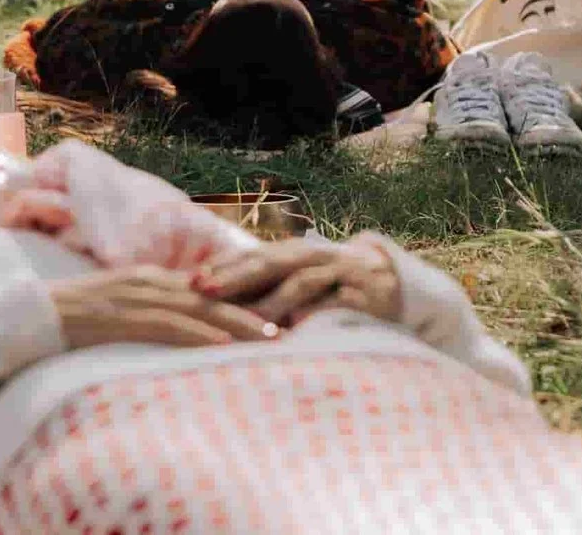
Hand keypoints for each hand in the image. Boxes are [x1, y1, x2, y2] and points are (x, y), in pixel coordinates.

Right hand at [48, 265, 281, 350]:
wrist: (30, 316)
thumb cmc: (74, 319)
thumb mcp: (121, 312)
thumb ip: (152, 314)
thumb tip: (184, 330)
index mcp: (152, 278)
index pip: (211, 287)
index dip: (248, 297)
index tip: (282, 309)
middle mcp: (150, 281)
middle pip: (215, 294)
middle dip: (255, 307)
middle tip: (294, 322)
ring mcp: (136, 296)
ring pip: (199, 308)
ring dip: (238, 323)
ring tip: (272, 338)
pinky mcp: (123, 315)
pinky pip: (168, 325)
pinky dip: (198, 333)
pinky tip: (222, 344)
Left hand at [196, 235, 402, 326]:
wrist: (393, 282)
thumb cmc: (332, 286)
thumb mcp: (297, 280)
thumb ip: (263, 286)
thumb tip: (210, 298)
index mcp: (293, 253)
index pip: (250, 256)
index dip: (220, 266)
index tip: (189, 281)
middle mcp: (313, 257)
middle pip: (269, 263)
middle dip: (235, 277)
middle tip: (204, 291)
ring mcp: (339, 273)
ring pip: (301, 283)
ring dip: (273, 301)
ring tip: (246, 318)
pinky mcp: (363, 296)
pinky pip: (336, 305)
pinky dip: (316, 313)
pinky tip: (297, 328)